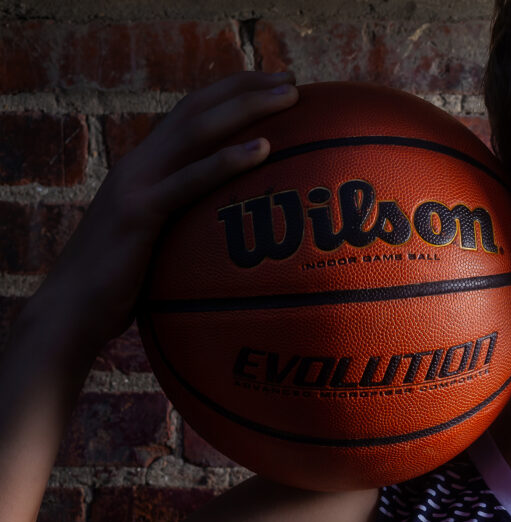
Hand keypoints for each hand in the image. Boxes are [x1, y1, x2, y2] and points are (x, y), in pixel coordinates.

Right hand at [37, 70, 299, 351]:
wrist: (72, 310)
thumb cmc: (125, 285)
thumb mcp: (162, 240)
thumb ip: (190, 221)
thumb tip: (236, 229)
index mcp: (147, 166)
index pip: (192, 112)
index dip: (233, 90)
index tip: (277, 81)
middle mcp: (141, 163)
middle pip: (198, 108)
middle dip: (247, 87)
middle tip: (293, 79)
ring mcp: (137, 183)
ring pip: (196, 130)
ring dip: (246, 108)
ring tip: (289, 97)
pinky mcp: (138, 212)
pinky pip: (189, 180)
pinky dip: (227, 160)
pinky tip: (264, 148)